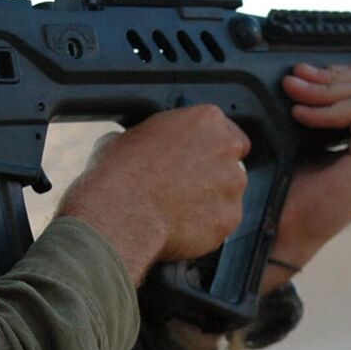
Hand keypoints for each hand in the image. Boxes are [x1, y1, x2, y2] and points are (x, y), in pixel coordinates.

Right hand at [57, 105, 249, 284]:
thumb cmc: (118, 175)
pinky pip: (221, 223)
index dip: (208, 147)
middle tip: (182, 187)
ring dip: (208, 202)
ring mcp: (232, 186)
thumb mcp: (122, 139)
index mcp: (204, 120)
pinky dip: (205, 228)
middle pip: (229, 163)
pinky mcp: (229, 219)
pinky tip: (179, 228)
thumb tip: (136, 147)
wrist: (120, 216)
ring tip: (175, 211)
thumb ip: (147, 139)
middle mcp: (226, 149)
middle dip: (211, 176)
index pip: (223, 131)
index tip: (195, 158)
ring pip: (226, 195)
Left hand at [265, 63, 350, 289]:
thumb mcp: (313, 135)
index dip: (344, 73)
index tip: (306, 76)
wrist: (284, 228)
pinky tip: (302, 115)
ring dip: (326, 88)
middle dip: (332, 76)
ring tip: (295, 95)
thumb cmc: (293, 190)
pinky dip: (328, 107)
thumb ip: (329, 107)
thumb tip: (316, 70)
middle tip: (296, 80)